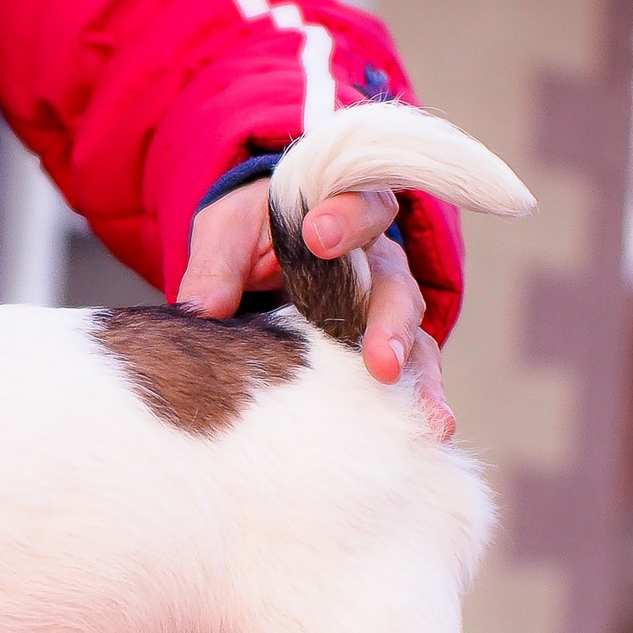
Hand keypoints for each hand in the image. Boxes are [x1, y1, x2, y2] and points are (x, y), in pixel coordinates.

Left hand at [176, 181, 454, 441]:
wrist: (270, 251)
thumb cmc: (253, 230)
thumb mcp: (226, 232)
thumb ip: (217, 262)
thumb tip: (201, 311)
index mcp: (341, 210)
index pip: (355, 204)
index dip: (343, 220)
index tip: (317, 237)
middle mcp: (377, 258)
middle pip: (394, 283)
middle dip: (387, 321)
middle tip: (378, 359)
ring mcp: (388, 304)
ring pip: (413, 333)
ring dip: (414, 372)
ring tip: (424, 414)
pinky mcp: (388, 343)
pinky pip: (414, 367)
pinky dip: (422, 397)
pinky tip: (432, 427)